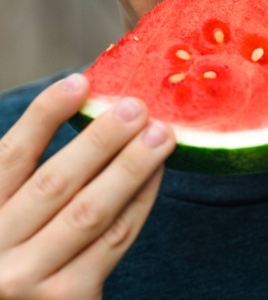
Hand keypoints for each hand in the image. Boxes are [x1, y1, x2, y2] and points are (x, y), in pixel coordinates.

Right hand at [0, 74, 174, 298]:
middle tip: (137, 106)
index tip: (80, 81)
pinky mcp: (70, 299)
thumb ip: (28, 183)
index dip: (45, 115)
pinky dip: (140, 200)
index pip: (10, 156)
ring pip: (92, 209)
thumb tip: (87, 117)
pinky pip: (115, 238)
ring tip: (161, 134)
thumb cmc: (17, 257)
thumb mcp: (7, 219)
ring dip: (131, 166)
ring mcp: (31, 279)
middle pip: (57, 181)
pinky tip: (156, 173)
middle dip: (101, 139)